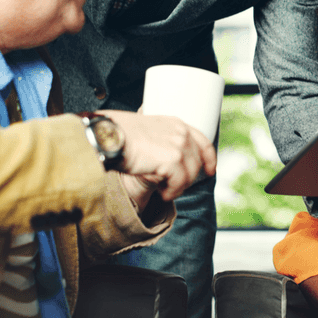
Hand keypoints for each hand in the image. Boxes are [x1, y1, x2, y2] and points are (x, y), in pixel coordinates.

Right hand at [97, 110, 216, 201]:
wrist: (107, 136)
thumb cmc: (116, 133)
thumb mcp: (145, 130)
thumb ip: (159, 139)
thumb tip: (163, 157)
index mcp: (175, 123)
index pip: (202, 140)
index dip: (209, 157)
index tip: (210, 170)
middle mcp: (180, 132)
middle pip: (197, 162)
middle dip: (188, 179)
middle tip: (172, 188)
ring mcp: (178, 145)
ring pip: (190, 174)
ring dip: (178, 187)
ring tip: (164, 191)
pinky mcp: (172, 160)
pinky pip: (180, 183)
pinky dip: (172, 192)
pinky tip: (162, 194)